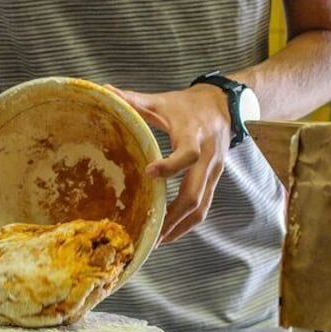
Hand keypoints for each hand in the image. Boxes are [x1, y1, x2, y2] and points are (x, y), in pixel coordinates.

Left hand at [107, 83, 231, 242]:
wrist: (225, 104)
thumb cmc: (188, 104)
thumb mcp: (162, 101)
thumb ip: (135, 100)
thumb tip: (106, 91)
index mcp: (194, 136)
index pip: (188, 155)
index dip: (171, 166)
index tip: (149, 173)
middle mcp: (208, 158)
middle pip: (195, 195)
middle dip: (173, 217)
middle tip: (151, 233)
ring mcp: (214, 172)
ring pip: (202, 207)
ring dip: (180, 227)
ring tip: (158, 241)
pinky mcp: (214, 180)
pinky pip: (204, 207)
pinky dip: (187, 223)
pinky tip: (169, 231)